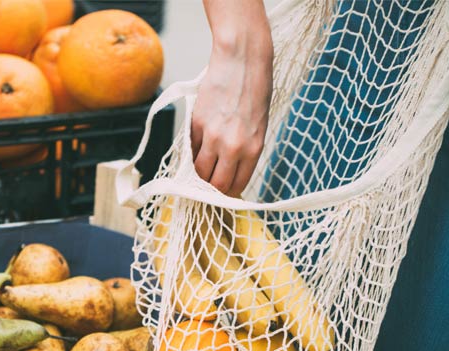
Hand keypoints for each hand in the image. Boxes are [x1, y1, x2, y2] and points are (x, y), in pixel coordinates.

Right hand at [192, 0, 272, 196]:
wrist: (242, 59)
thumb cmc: (255, 89)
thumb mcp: (258, 125)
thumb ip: (244, 150)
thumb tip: (227, 170)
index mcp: (253, 148)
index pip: (235, 185)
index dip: (226, 193)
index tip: (222, 192)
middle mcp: (232, 147)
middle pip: (215, 184)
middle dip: (210, 188)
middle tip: (207, 185)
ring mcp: (212, 136)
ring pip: (198, 170)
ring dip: (197, 173)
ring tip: (200, 168)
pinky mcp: (196, 123)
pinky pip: (190, 148)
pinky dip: (192, 152)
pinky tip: (198, 147)